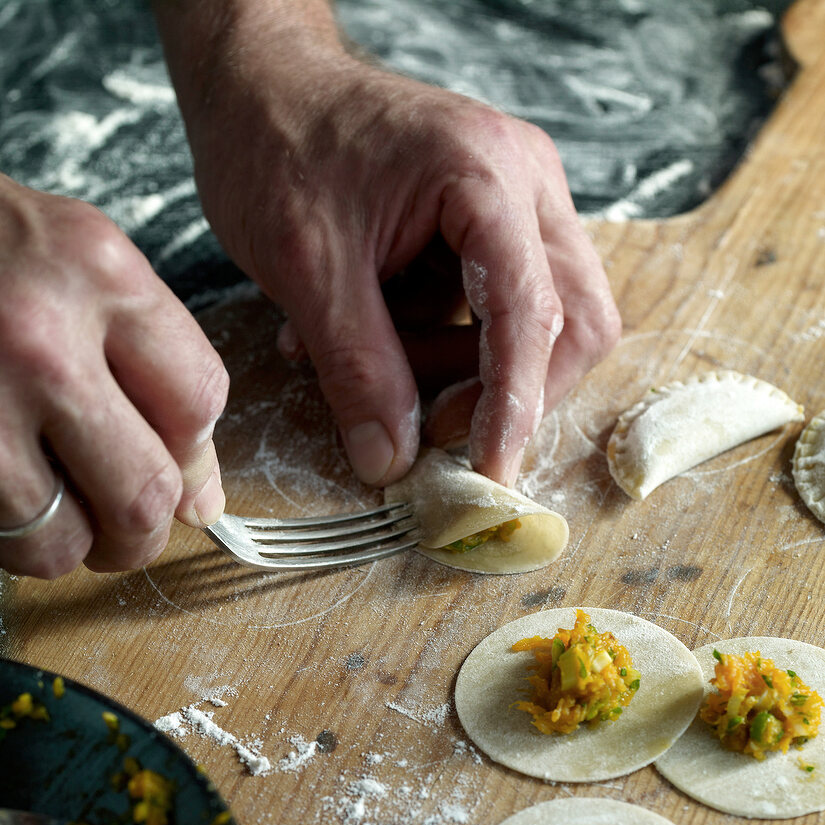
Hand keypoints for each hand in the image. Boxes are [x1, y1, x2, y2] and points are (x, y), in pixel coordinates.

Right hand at [0, 175, 227, 578]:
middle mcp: (40, 338)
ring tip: (58, 509)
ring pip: (62, 543)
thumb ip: (151, 365)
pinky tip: (7, 490)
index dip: (199, 459)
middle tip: (129, 527)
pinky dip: (13, 537)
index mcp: (99, 274)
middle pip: (143, 493)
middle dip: (144, 532)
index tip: (185, 475)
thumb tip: (200, 499)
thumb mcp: (80, 259)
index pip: (199, 402)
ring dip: (71, 546)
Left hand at [156, 4, 620, 487]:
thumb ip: (357, 370)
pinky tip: (371, 337)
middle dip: (512, 392)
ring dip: (463, 370)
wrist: (257, 83)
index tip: (488, 473)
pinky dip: (443, 345)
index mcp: (485, 176)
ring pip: (540, 322)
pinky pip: (495, 310)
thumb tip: (392, 461)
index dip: (514, 406)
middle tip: (431, 427)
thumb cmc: (276, 145)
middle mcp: (525, 184)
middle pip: (574, 322)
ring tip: (368, 365)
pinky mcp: (492, 227)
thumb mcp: (306, 268)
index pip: (530, 314)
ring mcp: (518, 202)